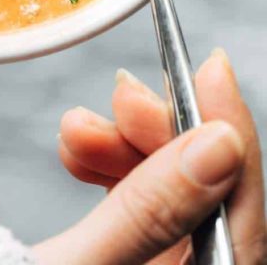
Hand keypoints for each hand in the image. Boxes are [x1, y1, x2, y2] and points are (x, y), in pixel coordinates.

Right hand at [34, 50, 264, 264]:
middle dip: (160, 134)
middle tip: (118, 94)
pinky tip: (74, 149)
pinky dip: (106, 167)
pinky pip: (135, 202)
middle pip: (203, 195)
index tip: (207, 67)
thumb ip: (151, 210)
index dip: (230, 131)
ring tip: (73, 131)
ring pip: (167, 191)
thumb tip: (220, 141)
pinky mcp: (130, 260)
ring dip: (124, 146)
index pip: (240, 211)